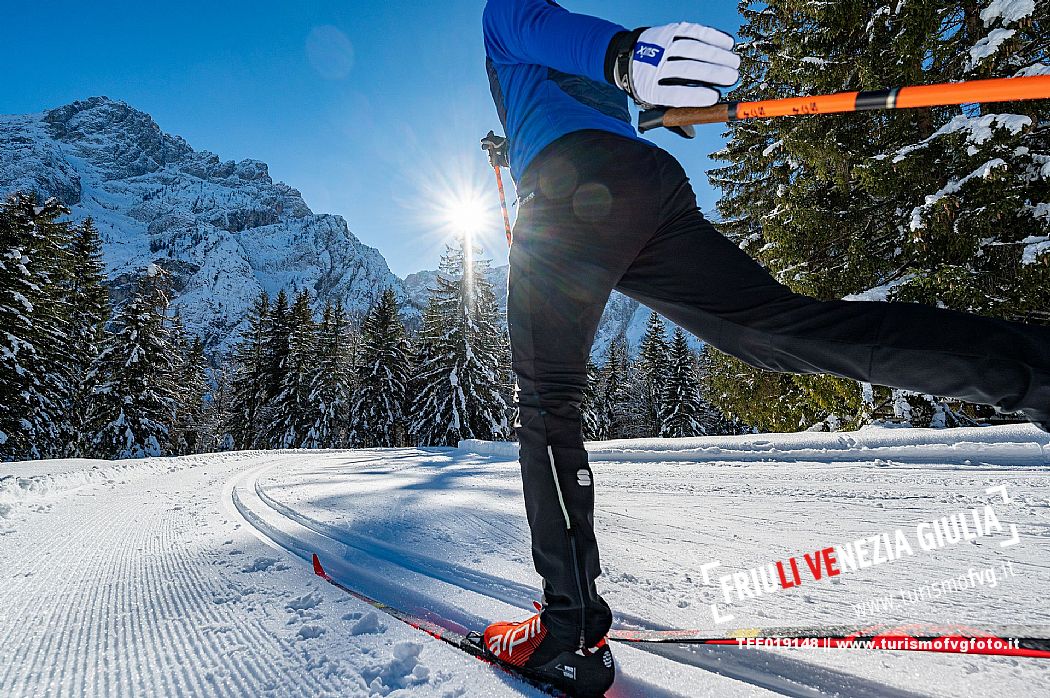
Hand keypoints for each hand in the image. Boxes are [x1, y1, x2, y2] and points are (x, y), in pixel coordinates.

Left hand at [618, 22, 739, 108]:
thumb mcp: (654, 103)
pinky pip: (694, 32)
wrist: (627, 55)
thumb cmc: (649, 84)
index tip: (715, 98)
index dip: (694, 96)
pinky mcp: (669, 31)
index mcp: (650, 90)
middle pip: (686, 70)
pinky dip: (713, 37)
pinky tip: (728, 44)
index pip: (673, 95)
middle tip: (732, 78)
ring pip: (692, 49)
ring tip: (735, 64)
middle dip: (712, 73)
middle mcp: (654, 66)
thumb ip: (673, 118)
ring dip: (717, 55)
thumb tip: (692, 132)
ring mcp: (662, 46)